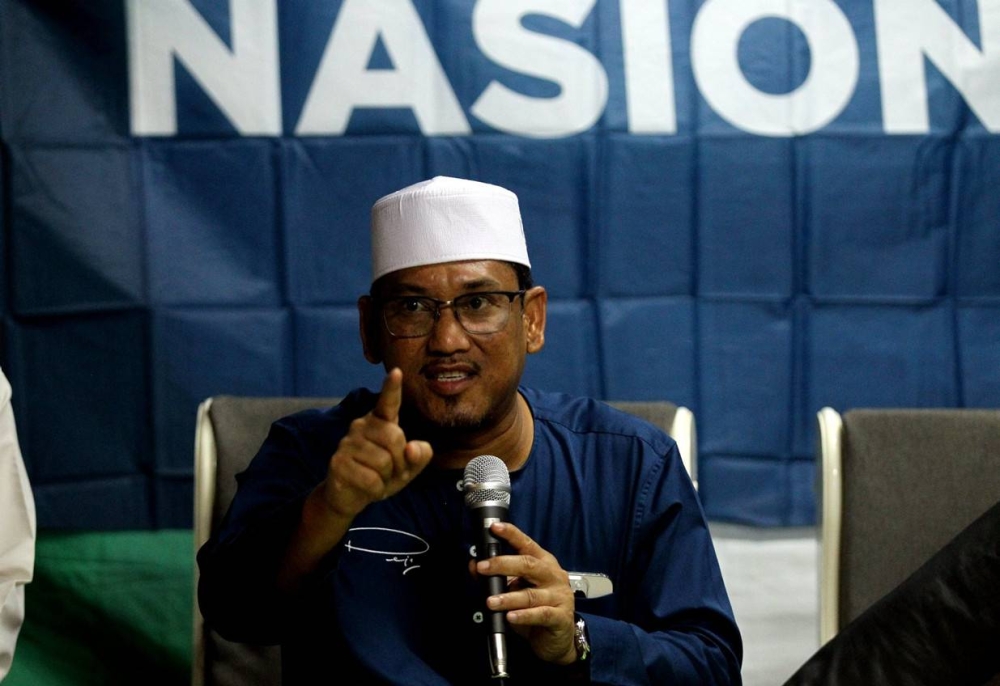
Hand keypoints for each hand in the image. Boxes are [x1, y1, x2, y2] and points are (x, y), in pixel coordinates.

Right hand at [319, 368, 432, 518]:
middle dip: (401, 462)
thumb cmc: (382, 475)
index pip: (388, 403)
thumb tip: (412, 449)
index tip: (396, 372)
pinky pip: (371, 479)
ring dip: (387, 478)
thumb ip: (420, 455)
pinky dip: (376, 490)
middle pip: (395, 438)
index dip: (392, 388)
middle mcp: (361, 426)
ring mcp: (347, 443)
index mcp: (380, 422)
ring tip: (376, 478)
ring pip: (384, 461)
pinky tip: (366, 488)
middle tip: (391, 472)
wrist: (349, 497)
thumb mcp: (408, 467)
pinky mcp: (338, 462)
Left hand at [475, 522, 577, 664]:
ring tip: (490, 601)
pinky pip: (541, 614)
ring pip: (531, 594)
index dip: (512, 534)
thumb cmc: (536, 609)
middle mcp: (553, 576)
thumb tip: (474, 565)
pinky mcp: (560, 617)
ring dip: (508, 597)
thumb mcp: (515, 590)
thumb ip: (496, 577)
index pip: (527, 544)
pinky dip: (524, 616)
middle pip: (529, 565)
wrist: (558, 639)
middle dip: (503, 564)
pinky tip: (510, 617)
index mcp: (543, 563)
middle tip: (483, 567)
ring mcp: (560, 596)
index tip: (495, 528)